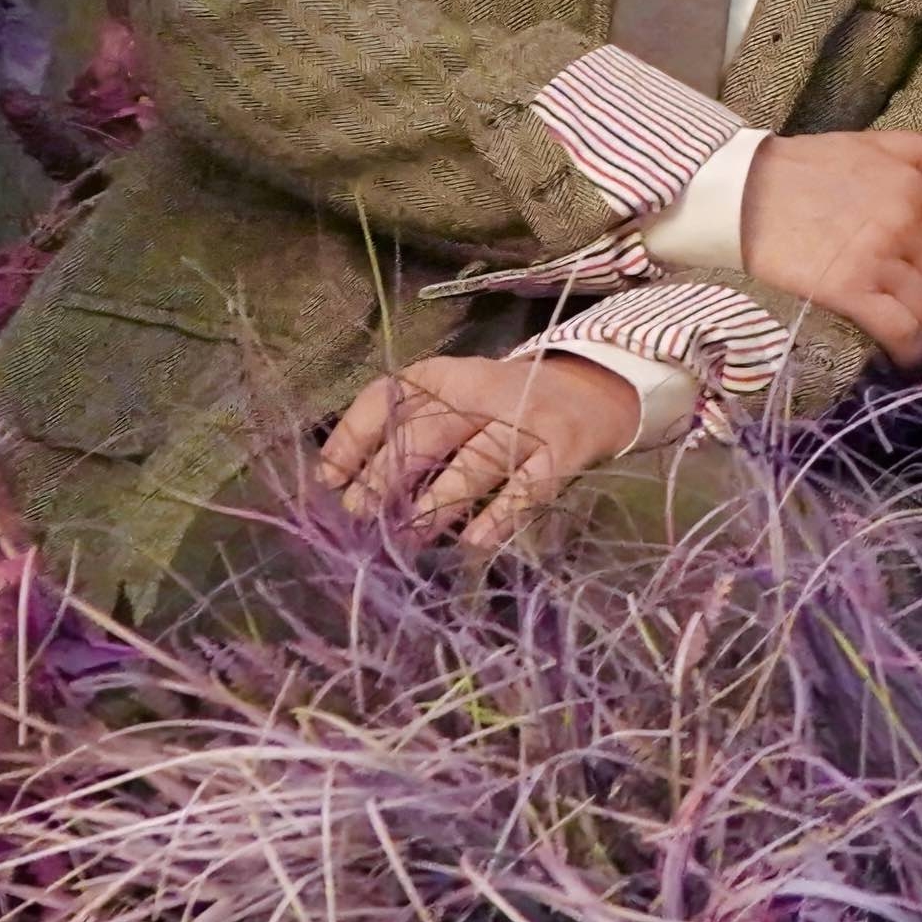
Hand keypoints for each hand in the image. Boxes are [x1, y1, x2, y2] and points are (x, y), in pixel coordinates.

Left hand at [318, 350, 641, 556]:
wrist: (596, 393)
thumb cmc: (503, 409)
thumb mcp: (456, 403)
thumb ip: (407, 433)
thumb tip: (339, 489)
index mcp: (449, 376)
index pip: (390, 396)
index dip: (353, 437)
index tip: (326, 480)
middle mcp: (486, 391)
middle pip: (429, 433)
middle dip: (387, 478)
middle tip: (359, 519)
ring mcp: (528, 421)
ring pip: (474, 464)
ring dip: (435, 506)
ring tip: (406, 541)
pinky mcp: (564, 451)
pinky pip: (527, 488)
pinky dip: (499, 517)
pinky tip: (473, 545)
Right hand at [739, 128, 921, 370]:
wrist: (745, 191)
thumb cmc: (807, 167)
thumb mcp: (869, 146)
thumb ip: (920, 150)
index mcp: (918, 192)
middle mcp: (907, 226)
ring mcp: (879, 260)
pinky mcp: (848, 291)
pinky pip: (900, 330)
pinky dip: (915, 353)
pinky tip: (914, 364)